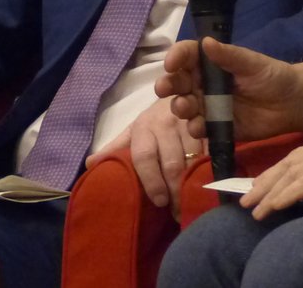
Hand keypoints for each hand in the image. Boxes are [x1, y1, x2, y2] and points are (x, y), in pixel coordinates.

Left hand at [85, 97, 203, 214]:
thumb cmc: (155, 121)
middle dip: (175, 190)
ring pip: (194, 158)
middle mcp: (167, 123)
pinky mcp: (210, 124)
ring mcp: (190, 122)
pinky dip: (212, 168)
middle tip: (178, 213)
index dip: (151, 181)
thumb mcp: (134, 132)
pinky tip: (211, 184)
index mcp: (144, 128)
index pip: (144, 157)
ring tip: (193, 203)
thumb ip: (115, 148)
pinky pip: (212, 149)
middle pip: (172, 162)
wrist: (181, 90)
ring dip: (194, 183)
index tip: (159, 202)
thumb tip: (89, 165)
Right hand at [155, 38, 302, 141]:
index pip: (186, 55)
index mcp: (209, 63)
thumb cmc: (271, 75)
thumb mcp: (251, 63)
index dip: (176, 57)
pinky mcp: (215, 126)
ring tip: (185, 107)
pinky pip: (199, 128)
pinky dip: (195, 128)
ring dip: (180, 106)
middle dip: (169, 84)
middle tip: (165, 88)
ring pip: (184, 106)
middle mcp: (203, 83)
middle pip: (178, 82)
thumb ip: (229, 55)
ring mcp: (207, 106)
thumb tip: (206, 42)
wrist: (291, 104)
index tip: (171, 63)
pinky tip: (199, 126)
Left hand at [241, 134, 302, 219]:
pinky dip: (286, 194)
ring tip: (253, 207)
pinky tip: (273, 206)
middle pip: (290, 161)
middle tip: (246, 199)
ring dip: (269, 191)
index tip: (260, 187)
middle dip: (265, 180)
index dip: (277, 171)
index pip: (299, 155)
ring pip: (293, 171)